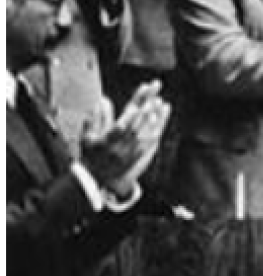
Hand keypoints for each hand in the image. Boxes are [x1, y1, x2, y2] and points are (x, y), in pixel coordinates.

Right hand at [79, 80, 169, 198]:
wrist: (94, 178)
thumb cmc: (89, 153)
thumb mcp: (87, 137)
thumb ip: (96, 118)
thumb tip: (103, 99)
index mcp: (107, 142)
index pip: (121, 126)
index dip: (130, 115)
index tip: (138, 105)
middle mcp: (120, 148)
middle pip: (136, 127)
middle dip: (146, 111)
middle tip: (155, 98)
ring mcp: (130, 153)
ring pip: (146, 134)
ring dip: (154, 118)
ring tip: (162, 103)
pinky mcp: (137, 157)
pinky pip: (149, 142)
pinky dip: (155, 129)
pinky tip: (159, 118)